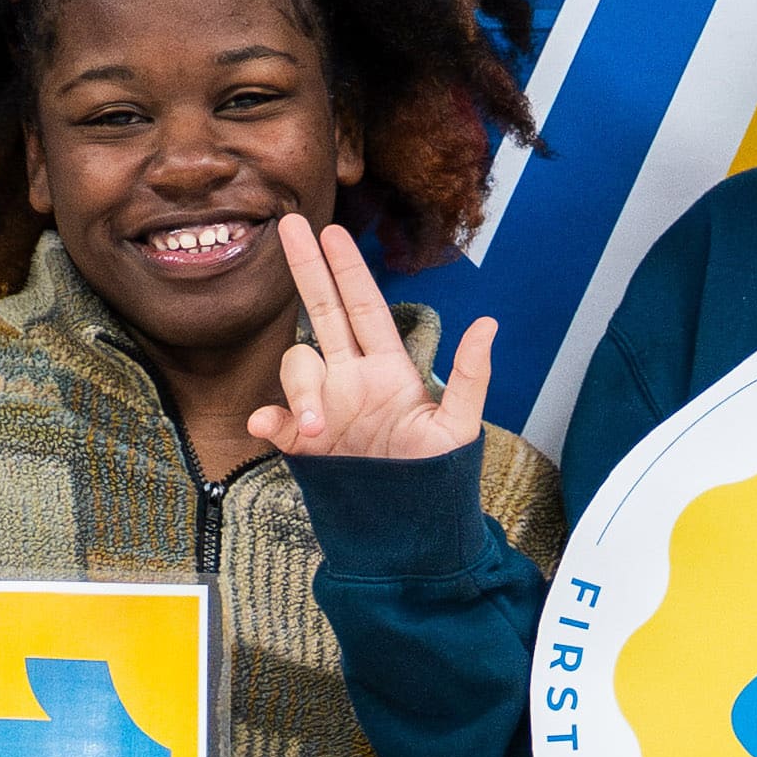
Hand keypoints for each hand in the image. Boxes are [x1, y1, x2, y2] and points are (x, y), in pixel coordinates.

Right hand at [242, 216, 496, 460]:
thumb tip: (488, 324)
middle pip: (323, 311)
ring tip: (318, 429)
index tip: (331, 231)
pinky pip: (276, 420)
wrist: (409, 531)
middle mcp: (351, 379)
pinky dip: (268, 419)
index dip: (347, 269)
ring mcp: (325, 407)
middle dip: (307, 268)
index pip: (363, 306)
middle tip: (289, 225)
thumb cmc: (438, 477)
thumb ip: (471, 377)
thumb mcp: (461, 428)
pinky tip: (268, 426)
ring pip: (297, 366)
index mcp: (388, 369)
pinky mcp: (304, 444)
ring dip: (301, 389)